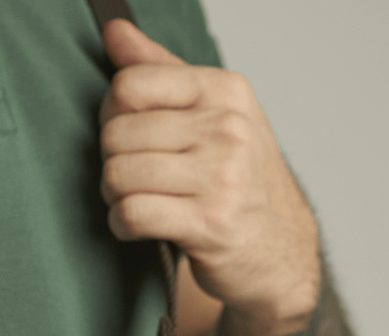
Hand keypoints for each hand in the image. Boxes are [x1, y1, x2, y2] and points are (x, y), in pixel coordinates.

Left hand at [99, 19, 319, 335]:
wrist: (278, 250)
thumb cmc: (238, 182)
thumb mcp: (212, 116)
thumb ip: (160, 72)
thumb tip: (114, 32)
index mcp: (224, 92)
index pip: (130, 85)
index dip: (112, 114)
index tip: (126, 135)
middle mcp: (227, 129)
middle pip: (117, 134)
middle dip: (111, 160)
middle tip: (129, 178)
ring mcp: (221, 177)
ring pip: (120, 174)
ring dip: (113, 196)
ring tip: (133, 201)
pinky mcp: (208, 223)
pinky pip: (132, 213)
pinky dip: (121, 224)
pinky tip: (135, 226)